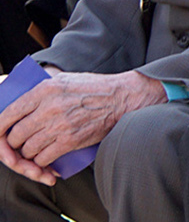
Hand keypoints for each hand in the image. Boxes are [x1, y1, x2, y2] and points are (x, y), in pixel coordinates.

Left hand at [0, 70, 165, 183]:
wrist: (123, 98)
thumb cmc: (94, 88)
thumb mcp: (65, 79)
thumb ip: (42, 89)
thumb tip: (18, 100)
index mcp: (44, 90)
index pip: (8, 113)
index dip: (0, 127)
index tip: (0, 133)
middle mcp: (49, 107)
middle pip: (16, 135)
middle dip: (15, 143)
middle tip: (21, 144)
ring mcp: (59, 125)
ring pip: (28, 149)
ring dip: (28, 154)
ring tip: (35, 150)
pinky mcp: (70, 140)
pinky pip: (44, 158)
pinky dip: (41, 162)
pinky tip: (45, 159)